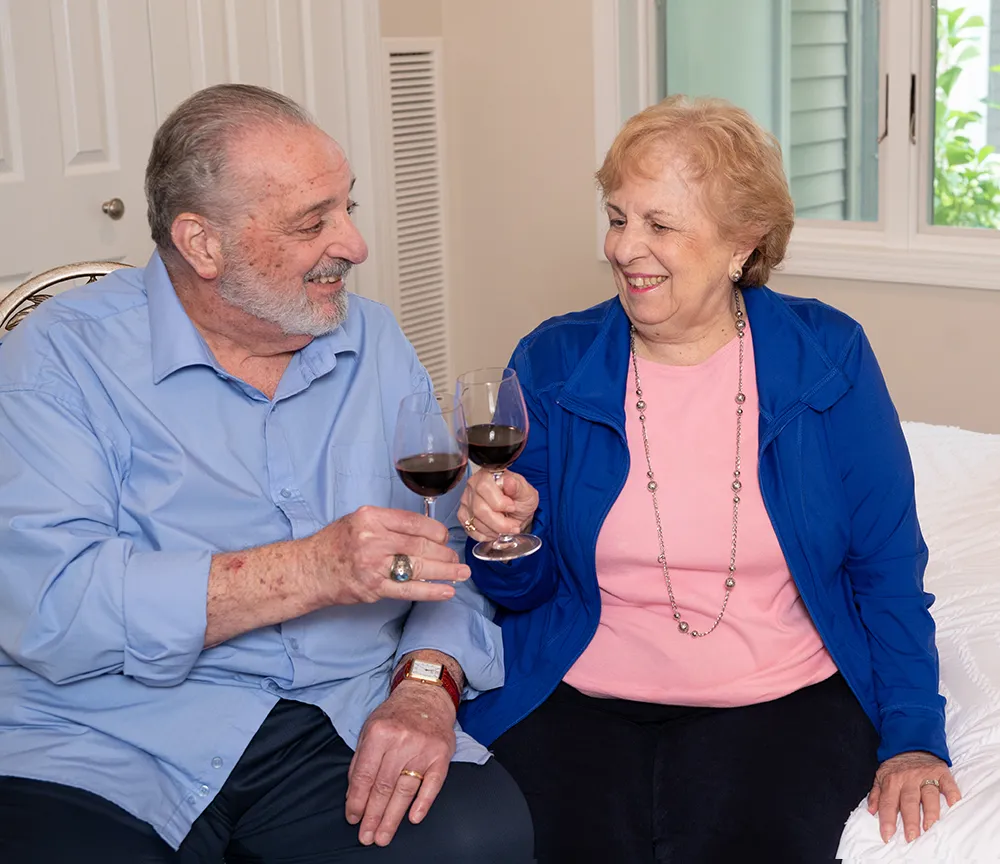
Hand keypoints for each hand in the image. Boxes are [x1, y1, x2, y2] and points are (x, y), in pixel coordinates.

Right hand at [303, 506, 469, 605]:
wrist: (310, 569)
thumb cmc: (337, 543)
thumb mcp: (359, 520)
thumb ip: (390, 523)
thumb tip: (426, 531)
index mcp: (371, 518)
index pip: (414, 522)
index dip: (436, 531)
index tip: (445, 538)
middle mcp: (373, 539)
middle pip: (420, 545)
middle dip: (444, 553)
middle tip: (456, 559)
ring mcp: (373, 565)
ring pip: (419, 567)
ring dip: (445, 572)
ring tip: (461, 573)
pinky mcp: (373, 588)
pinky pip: (409, 590)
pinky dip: (431, 591)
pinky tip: (447, 591)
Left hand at [345, 681, 456, 845]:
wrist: (426, 695)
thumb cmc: (395, 715)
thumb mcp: (370, 728)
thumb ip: (361, 759)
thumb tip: (353, 793)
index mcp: (380, 733)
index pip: (365, 775)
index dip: (357, 801)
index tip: (353, 818)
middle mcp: (402, 740)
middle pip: (384, 787)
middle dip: (373, 816)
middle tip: (367, 837)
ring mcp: (424, 748)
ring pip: (406, 790)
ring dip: (393, 817)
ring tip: (383, 836)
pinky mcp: (442, 754)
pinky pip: (433, 783)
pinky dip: (423, 803)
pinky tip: (413, 818)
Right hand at [458, 469, 537, 541]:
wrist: (517, 512)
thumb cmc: (521, 499)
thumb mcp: (526, 492)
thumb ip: (518, 487)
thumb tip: (508, 482)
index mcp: (488, 474)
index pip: (484, 487)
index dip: (499, 502)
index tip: (512, 507)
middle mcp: (473, 485)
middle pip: (479, 508)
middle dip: (499, 523)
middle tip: (513, 526)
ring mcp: (466, 500)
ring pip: (475, 521)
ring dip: (494, 531)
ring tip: (506, 528)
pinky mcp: (463, 515)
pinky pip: (470, 529)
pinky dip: (485, 535)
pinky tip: (495, 531)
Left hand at [867, 751, 960, 842]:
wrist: (912, 744)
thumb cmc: (896, 767)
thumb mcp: (880, 776)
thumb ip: (876, 794)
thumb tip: (871, 811)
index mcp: (891, 780)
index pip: (888, 803)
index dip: (887, 820)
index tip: (887, 836)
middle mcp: (908, 778)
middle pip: (909, 801)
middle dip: (910, 820)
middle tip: (911, 837)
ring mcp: (925, 775)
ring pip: (929, 795)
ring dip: (930, 811)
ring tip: (930, 826)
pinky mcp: (940, 772)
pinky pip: (947, 783)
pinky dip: (951, 792)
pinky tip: (953, 802)